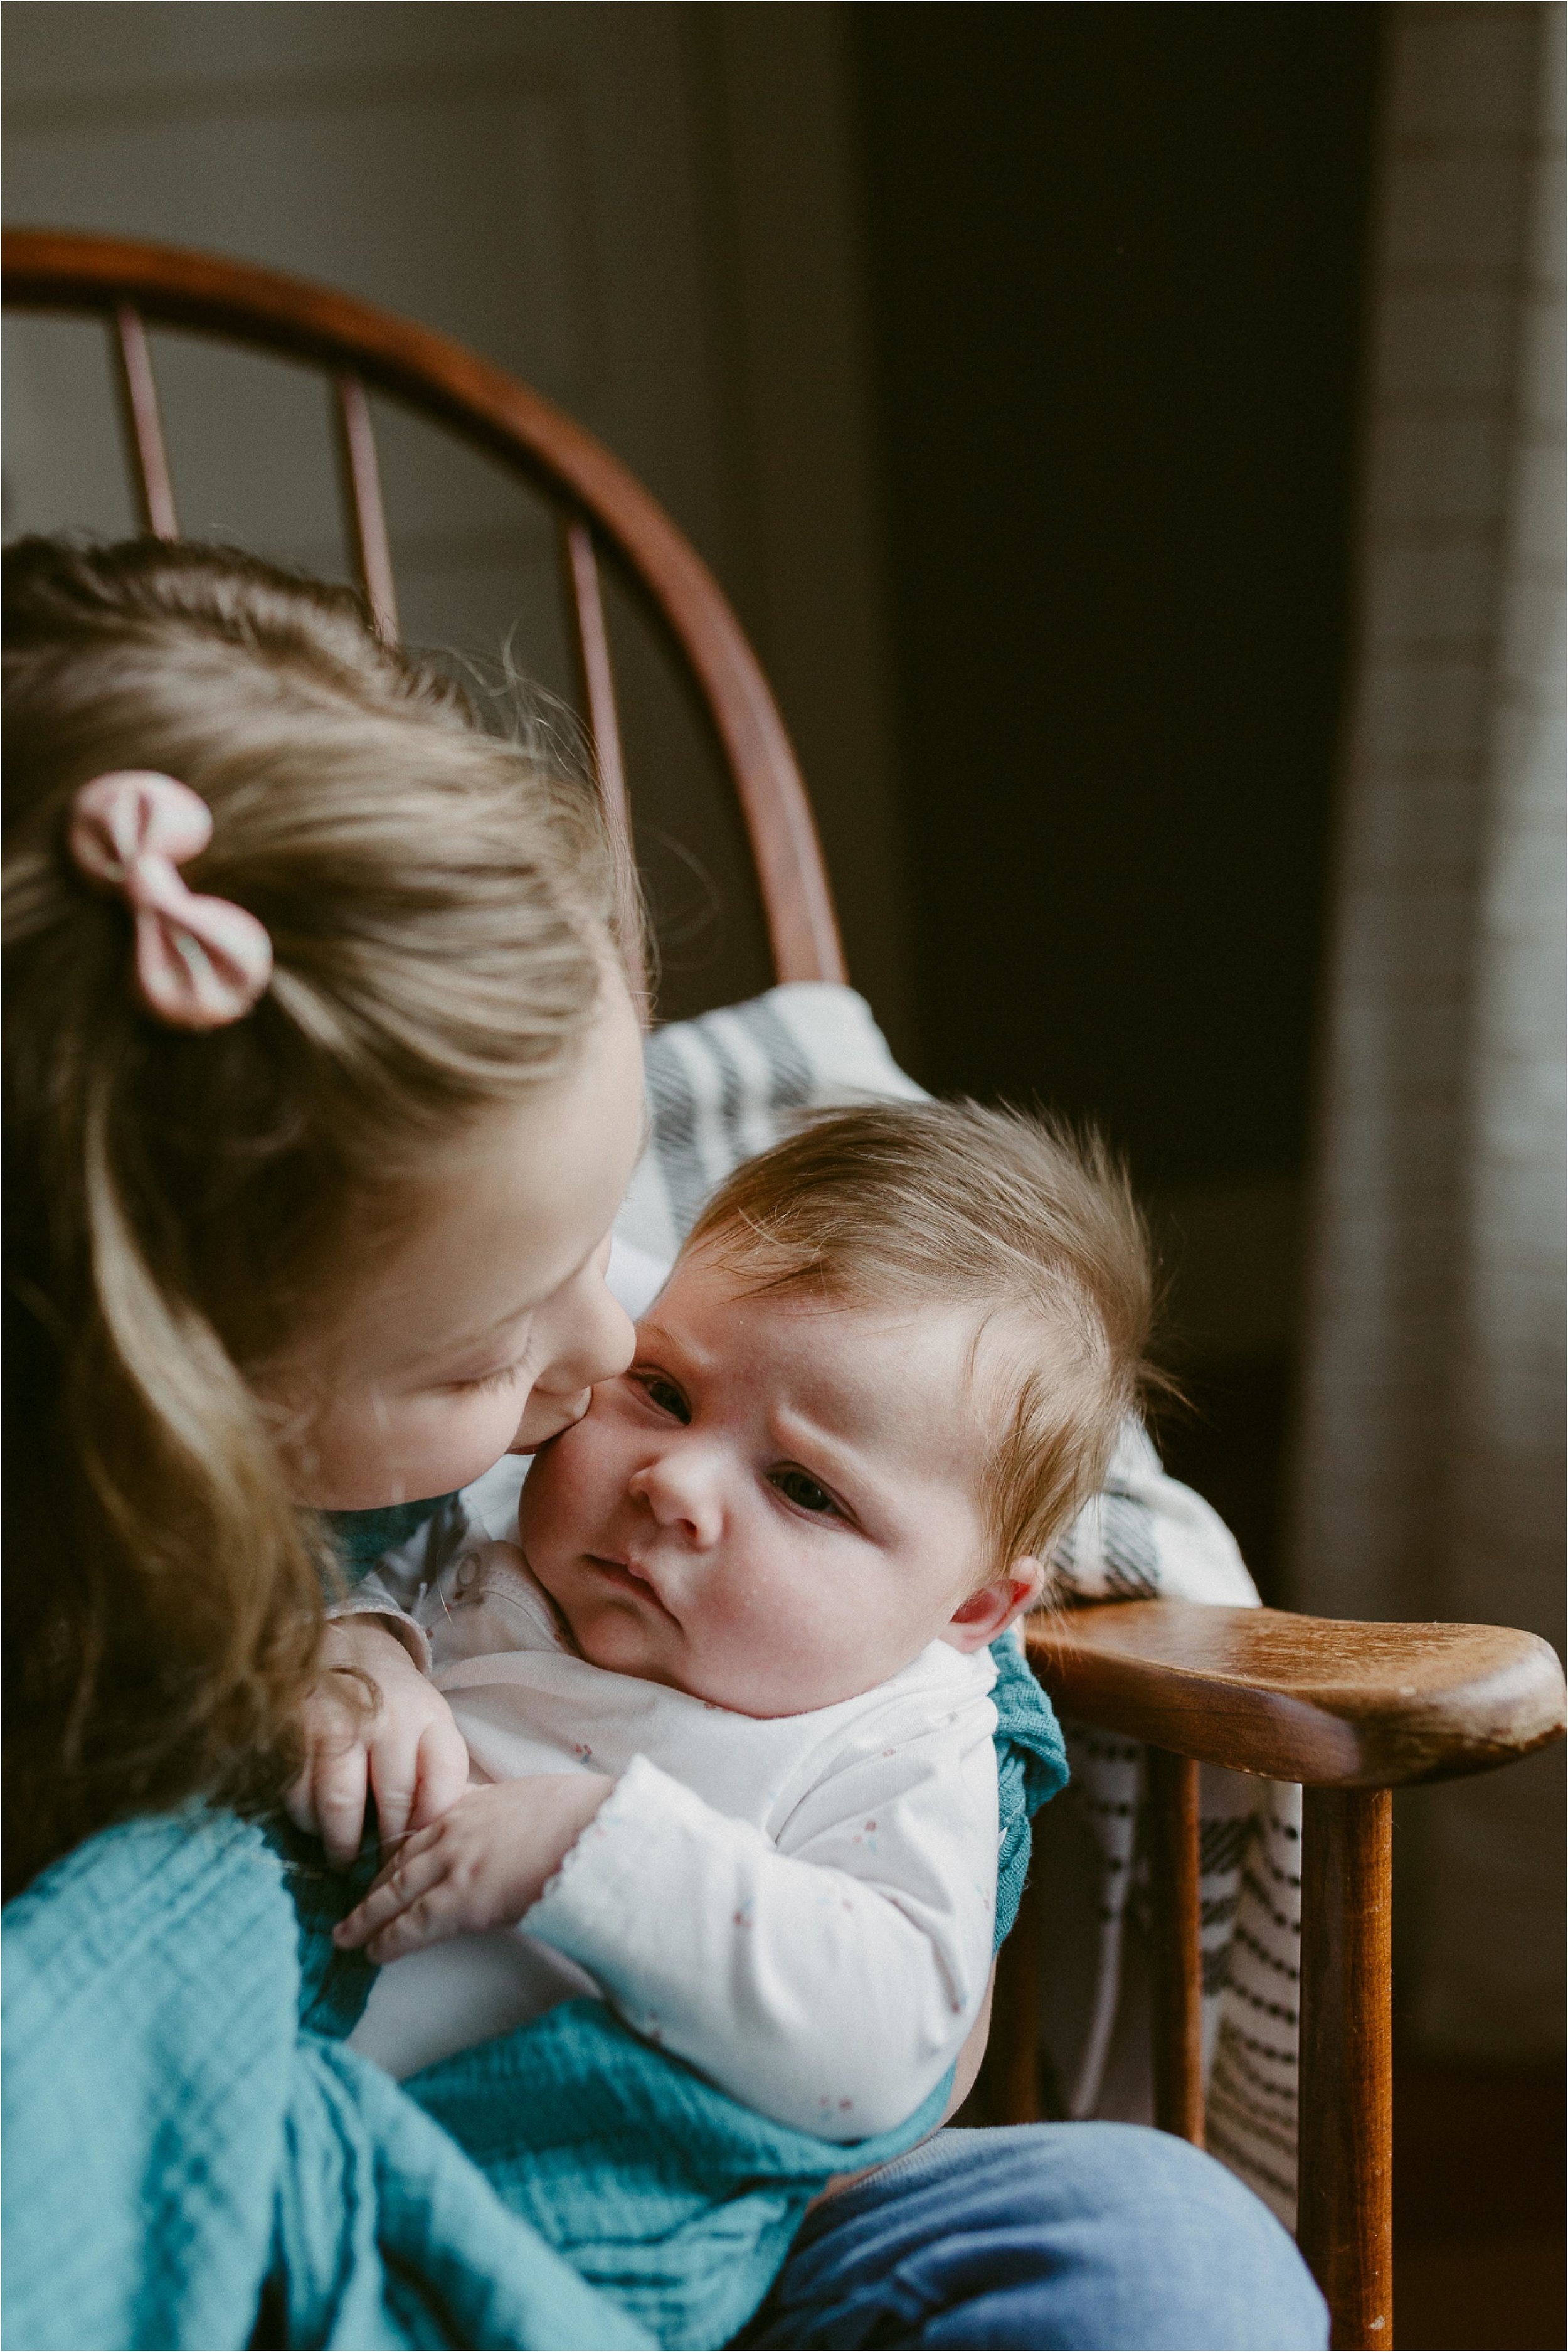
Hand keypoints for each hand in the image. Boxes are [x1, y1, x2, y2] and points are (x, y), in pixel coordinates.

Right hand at [286, 1617, 469, 1866]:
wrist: (347, 1648)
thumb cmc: (397, 1704)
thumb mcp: (432, 1726)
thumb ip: (439, 1774)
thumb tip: (438, 1837)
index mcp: (428, 1718)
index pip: (442, 1785)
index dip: (431, 1826)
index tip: (420, 1848)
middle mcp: (385, 1719)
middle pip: (392, 1802)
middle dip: (388, 1846)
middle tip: (382, 1868)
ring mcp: (337, 1723)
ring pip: (339, 1805)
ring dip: (342, 1843)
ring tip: (346, 1858)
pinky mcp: (296, 1730)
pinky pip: (298, 1794)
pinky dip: (307, 1820)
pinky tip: (317, 1824)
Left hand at [333, 1773, 614, 1961]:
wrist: (596, 1829)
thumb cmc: (584, 1816)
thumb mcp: (537, 1799)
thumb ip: (510, 1815)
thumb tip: (517, 1833)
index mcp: (475, 1803)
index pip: (422, 1831)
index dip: (397, 1854)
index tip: (382, 1868)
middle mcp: (454, 1829)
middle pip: (400, 1861)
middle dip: (374, 1886)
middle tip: (352, 1907)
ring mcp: (453, 1864)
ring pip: (396, 1893)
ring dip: (368, 1916)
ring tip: (347, 1934)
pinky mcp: (459, 1900)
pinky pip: (412, 1924)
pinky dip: (389, 1939)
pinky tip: (374, 1953)